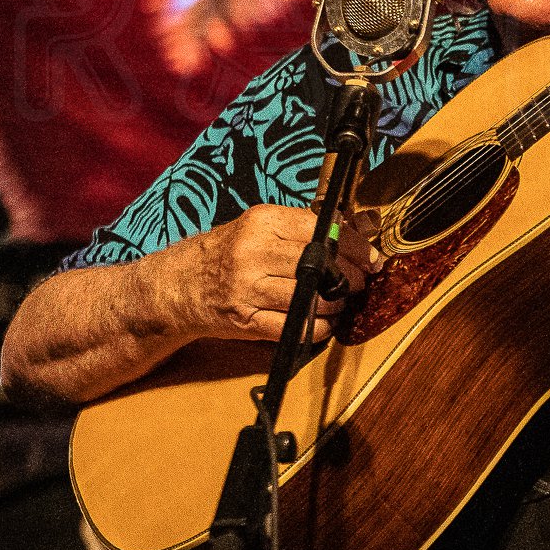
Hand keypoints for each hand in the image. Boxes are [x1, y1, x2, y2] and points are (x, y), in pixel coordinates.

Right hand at [174, 204, 379, 344]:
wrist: (179, 285)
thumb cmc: (227, 252)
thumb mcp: (262, 227)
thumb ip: (308, 226)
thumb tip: (362, 223)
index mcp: (262, 222)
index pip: (321, 230)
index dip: (353, 246)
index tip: (369, 257)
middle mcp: (253, 252)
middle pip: (320, 265)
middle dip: (350, 276)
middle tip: (360, 281)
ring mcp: (247, 288)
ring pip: (311, 298)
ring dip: (336, 303)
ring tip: (340, 301)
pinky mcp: (245, 320)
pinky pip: (295, 326)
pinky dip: (318, 327)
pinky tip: (322, 320)